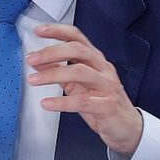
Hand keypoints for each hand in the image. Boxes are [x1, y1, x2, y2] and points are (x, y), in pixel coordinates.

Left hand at [27, 24, 143, 156]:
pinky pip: (83, 101)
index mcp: (96, 61)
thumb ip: (61, 73)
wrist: (127, 129)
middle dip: (52, 52)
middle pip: (78, 50)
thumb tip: (39, 63)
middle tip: (32, 59)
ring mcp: (107, 86)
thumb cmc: (103, 104)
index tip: (39, 30)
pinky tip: (47, 103)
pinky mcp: (107, 106)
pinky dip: (62, 102)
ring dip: (53, 74)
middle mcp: (103, 70)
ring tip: (33, 80)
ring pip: (80, 72)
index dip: (58, 31)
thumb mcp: (79, 85)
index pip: (77, 38)